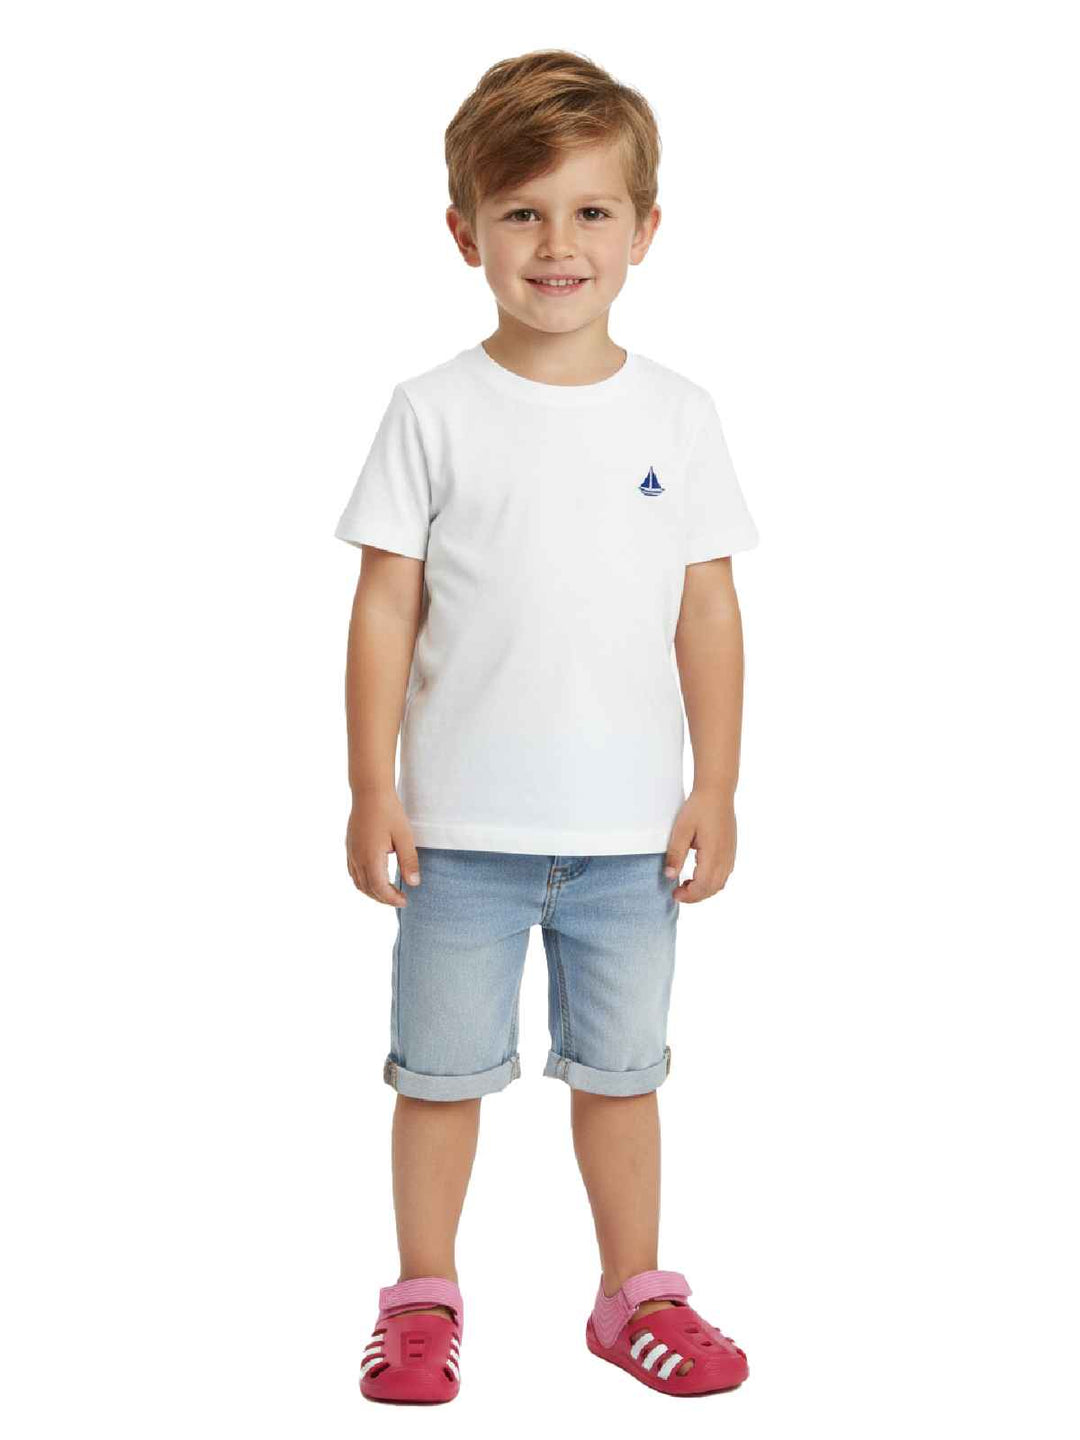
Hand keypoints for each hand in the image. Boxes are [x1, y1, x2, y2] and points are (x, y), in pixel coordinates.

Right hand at [345, 789, 421, 906]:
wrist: (369, 792)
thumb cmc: (389, 812)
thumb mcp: (404, 836)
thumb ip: (409, 861)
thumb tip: (414, 884)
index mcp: (371, 857)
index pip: (380, 888)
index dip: (391, 899)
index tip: (405, 901)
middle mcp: (358, 858)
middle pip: (368, 889)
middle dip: (383, 898)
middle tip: (399, 900)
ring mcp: (351, 853)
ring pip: (358, 882)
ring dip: (373, 892)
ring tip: (388, 893)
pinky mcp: (349, 847)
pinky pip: (353, 872)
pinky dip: (364, 882)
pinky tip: (374, 880)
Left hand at [663, 786, 737, 902]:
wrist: (717, 792)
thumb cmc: (698, 808)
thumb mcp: (681, 830)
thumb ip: (675, 854)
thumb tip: (669, 876)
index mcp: (713, 854)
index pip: (703, 885)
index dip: (689, 895)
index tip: (674, 894)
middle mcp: (725, 857)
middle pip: (713, 888)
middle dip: (695, 896)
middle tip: (678, 893)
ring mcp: (730, 854)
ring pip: (720, 883)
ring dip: (704, 889)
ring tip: (687, 885)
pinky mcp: (731, 850)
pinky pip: (724, 874)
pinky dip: (711, 881)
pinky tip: (698, 875)